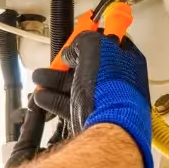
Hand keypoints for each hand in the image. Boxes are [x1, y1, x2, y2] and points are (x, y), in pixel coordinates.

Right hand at [29, 22, 152, 167]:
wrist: (108, 130)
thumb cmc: (109, 90)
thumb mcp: (94, 49)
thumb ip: (83, 41)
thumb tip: (74, 50)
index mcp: (128, 61)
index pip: (111, 41)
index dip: (92, 37)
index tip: (77, 37)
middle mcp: (121, 82)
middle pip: (91, 65)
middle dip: (67, 62)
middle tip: (56, 60)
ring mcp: (108, 102)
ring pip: (78, 86)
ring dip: (56, 81)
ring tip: (39, 78)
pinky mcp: (94, 119)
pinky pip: (72, 106)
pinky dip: (55, 100)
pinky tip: (42, 97)